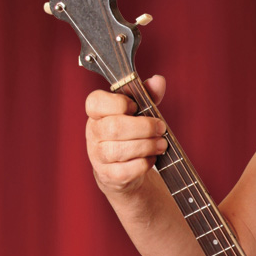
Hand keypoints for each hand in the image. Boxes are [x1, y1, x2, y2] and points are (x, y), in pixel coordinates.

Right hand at [85, 74, 167, 196]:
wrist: (126, 170)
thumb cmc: (134, 133)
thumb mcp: (141, 111)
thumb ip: (148, 94)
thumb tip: (158, 80)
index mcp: (97, 112)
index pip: (95, 102)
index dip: (119, 103)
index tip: (136, 107)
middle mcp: (93, 133)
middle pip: (114, 127)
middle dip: (145, 127)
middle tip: (161, 128)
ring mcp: (97, 156)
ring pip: (120, 150)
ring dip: (147, 146)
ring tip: (161, 144)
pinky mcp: (108, 175)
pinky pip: (126, 170)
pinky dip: (144, 164)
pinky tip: (151, 158)